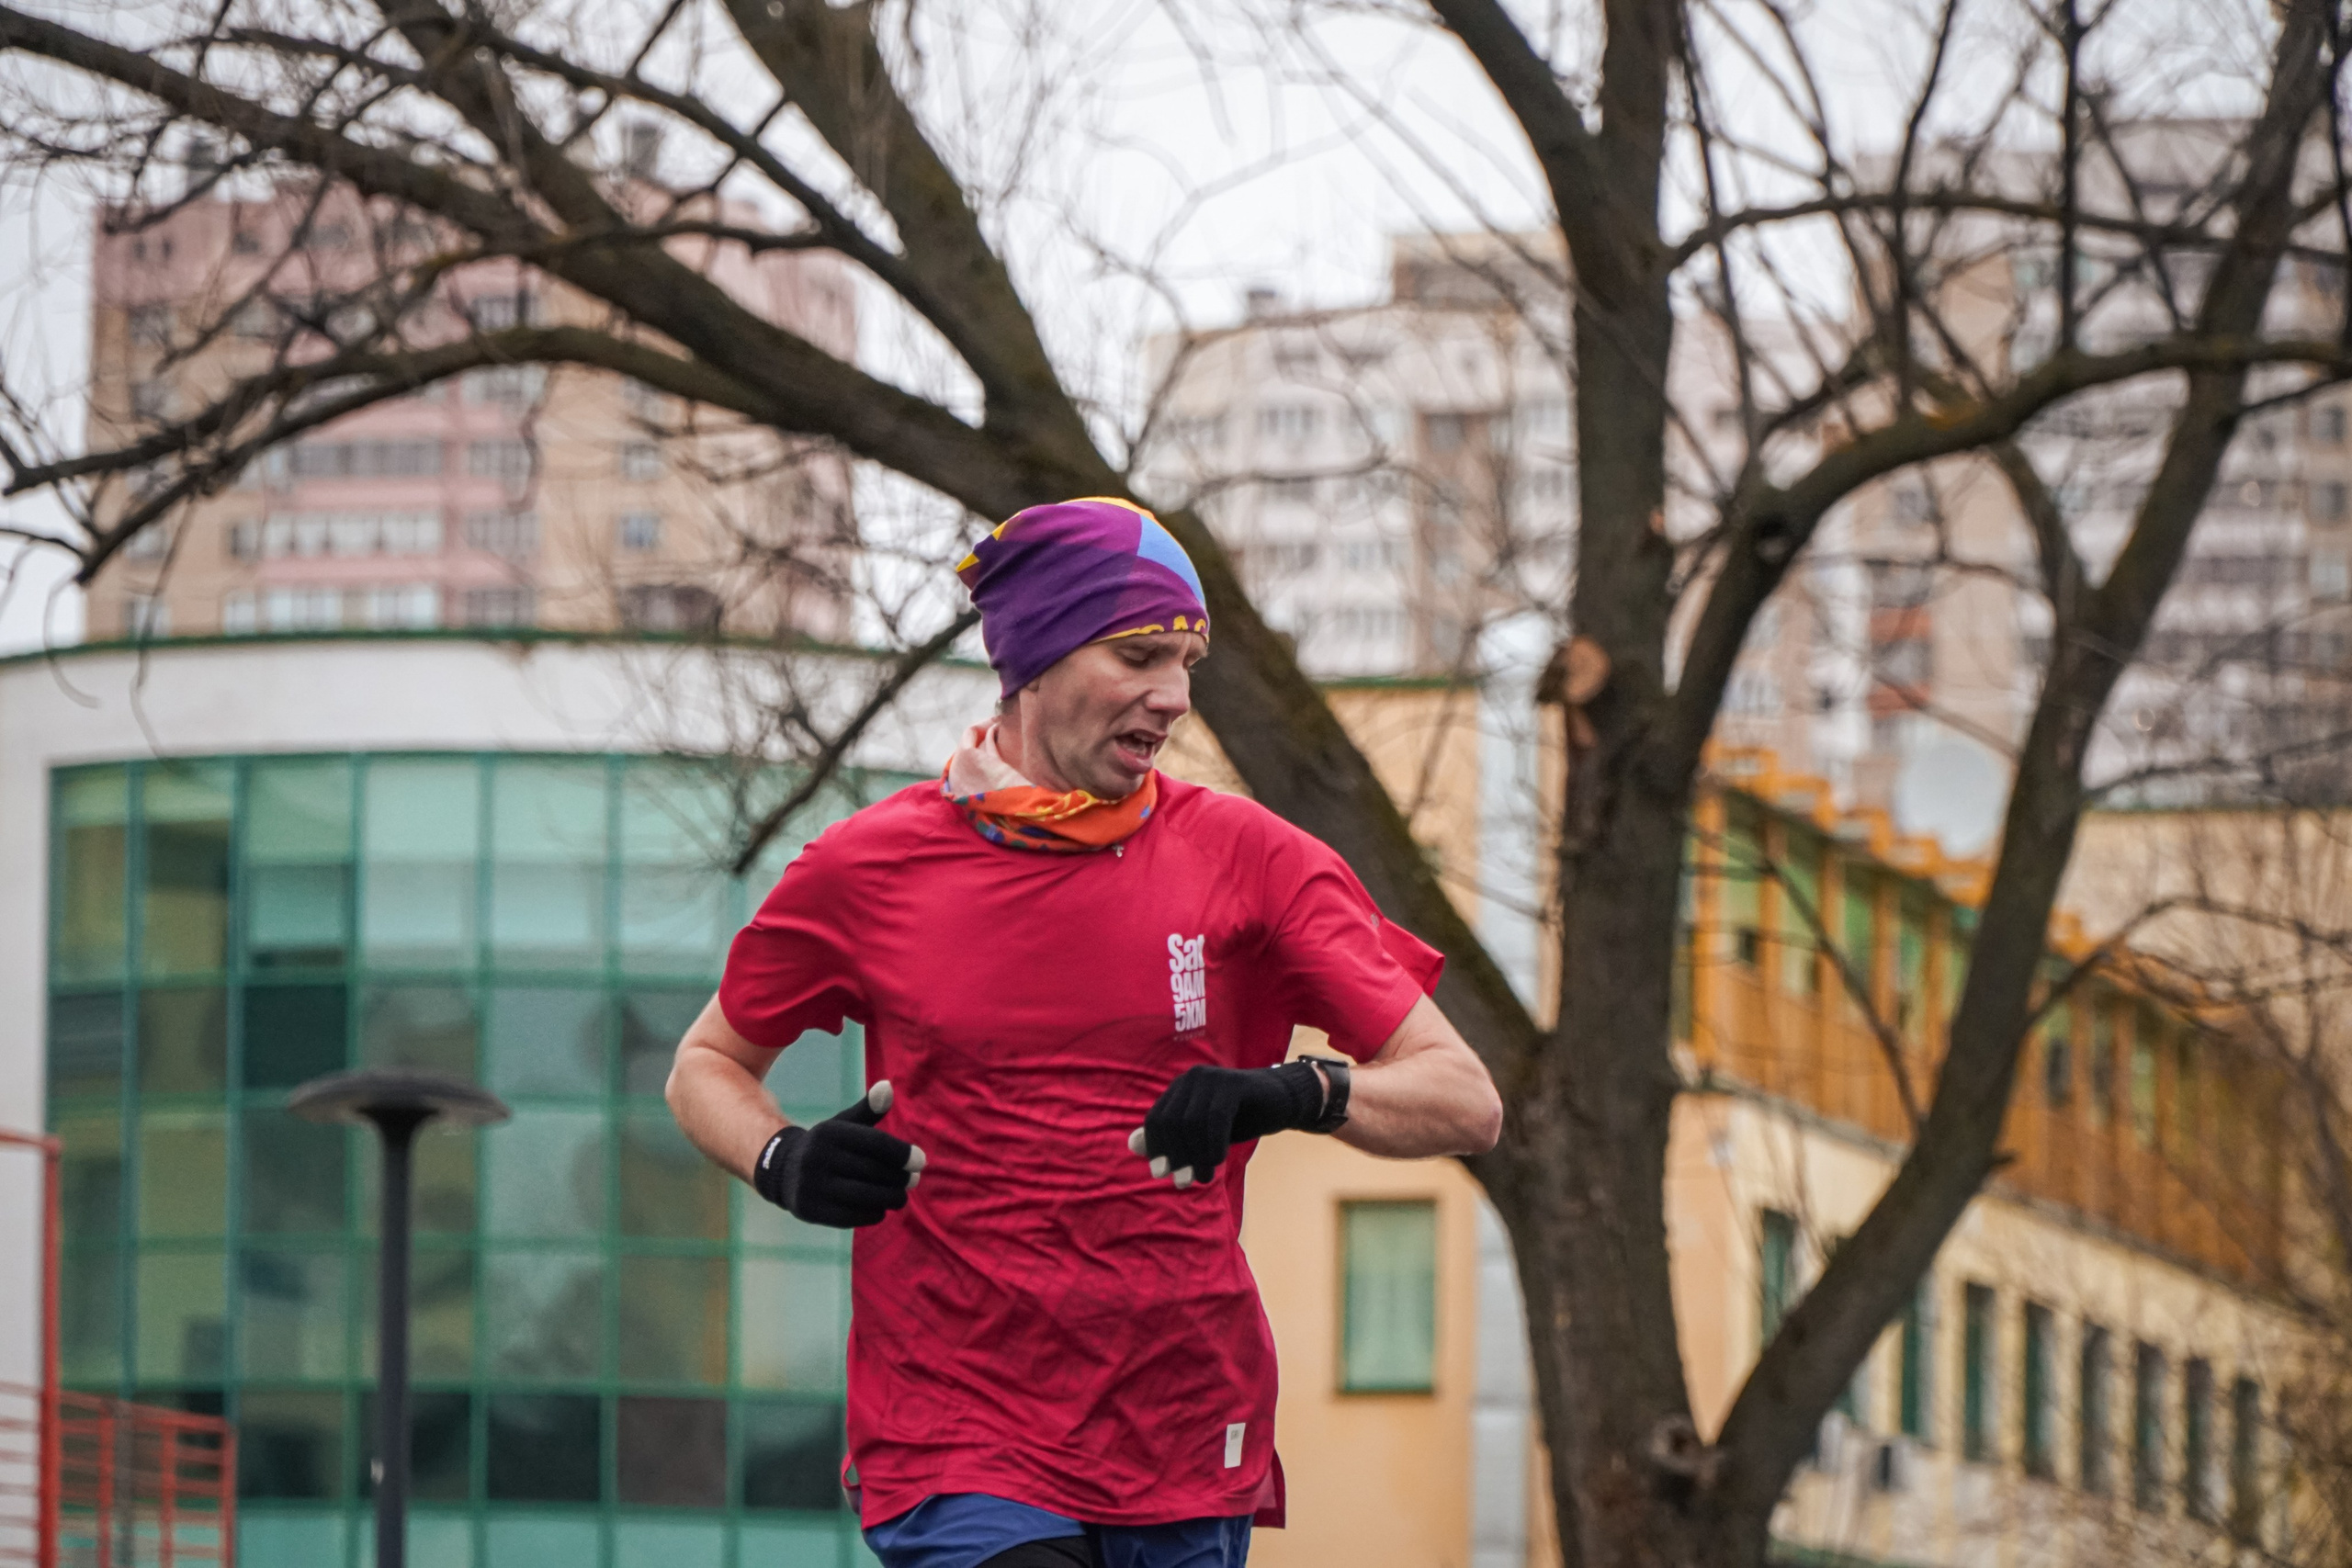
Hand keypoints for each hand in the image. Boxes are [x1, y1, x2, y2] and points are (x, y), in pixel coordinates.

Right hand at [752, 1080, 926, 1227]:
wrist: (782, 1171)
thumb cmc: (827, 1147)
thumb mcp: (844, 1124)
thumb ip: (868, 1109)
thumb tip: (888, 1086)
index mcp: (829, 1133)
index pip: (875, 1144)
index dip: (901, 1153)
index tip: (921, 1162)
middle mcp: (817, 1158)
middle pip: (873, 1172)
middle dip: (899, 1179)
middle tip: (913, 1181)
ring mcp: (812, 1186)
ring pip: (866, 1197)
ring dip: (891, 1199)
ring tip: (900, 1196)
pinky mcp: (811, 1210)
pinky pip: (853, 1216)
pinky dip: (873, 1214)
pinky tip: (880, 1208)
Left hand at [1127, 1062, 1325, 1189]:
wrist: (1281, 1102)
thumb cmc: (1238, 1118)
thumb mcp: (1201, 1133)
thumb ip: (1171, 1138)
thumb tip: (1133, 1145)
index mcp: (1179, 1089)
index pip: (1156, 1119)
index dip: (1156, 1147)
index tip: (1161, 1174)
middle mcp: (1191, 1078)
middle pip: (1171, 1122)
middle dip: (1176, 1156)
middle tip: (1184, 1183)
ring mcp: (1212, 1078)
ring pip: (1192, 1123)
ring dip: (1196, 1156)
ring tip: (1203, 1177)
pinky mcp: (1234, 1084)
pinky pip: (1215, 1119)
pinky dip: (1213, 1145)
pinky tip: (1218, 1161)